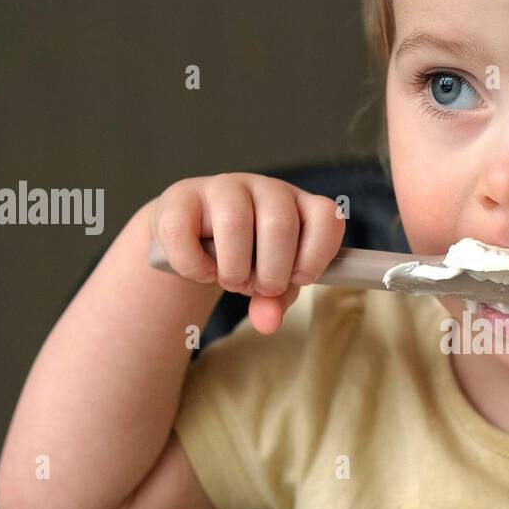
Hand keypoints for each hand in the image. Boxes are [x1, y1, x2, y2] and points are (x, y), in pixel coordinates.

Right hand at [150, 172, 344, 333]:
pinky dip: (194, 265)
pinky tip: (202, 271)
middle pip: (280, 224)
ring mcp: (223, 187)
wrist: (193, 240)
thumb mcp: (270, 281)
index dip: (317, 253)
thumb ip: (277, 301)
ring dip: (233, 269)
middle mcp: (266, 189)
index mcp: (299, 205)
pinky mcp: (182, 196)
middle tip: (259, 288)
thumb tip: (268, 322)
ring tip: (230, 280)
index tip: (300, 278)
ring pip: (234, 223)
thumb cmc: (245, 258)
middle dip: (271, 272)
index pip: (327, 216)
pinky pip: (184, 232)